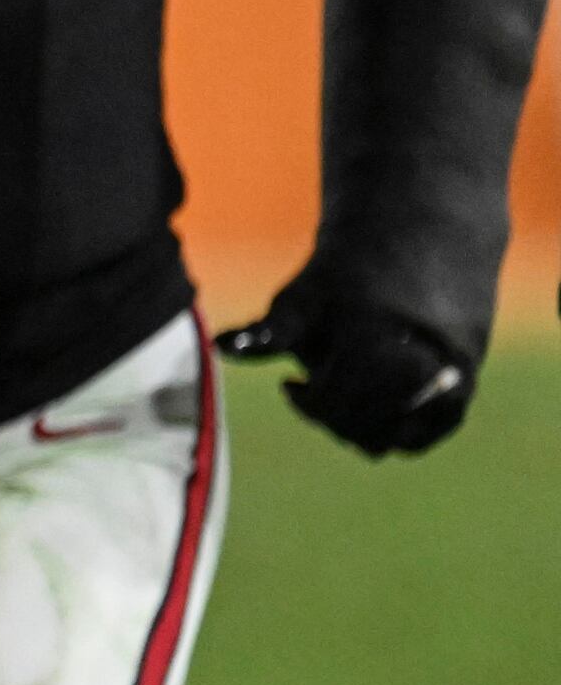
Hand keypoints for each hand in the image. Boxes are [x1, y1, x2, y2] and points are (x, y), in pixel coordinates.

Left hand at [219, 267, 473, 455]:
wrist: (421, 244)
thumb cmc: (348, 276)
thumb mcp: (304, 297)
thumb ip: (269, 332)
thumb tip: (219, 346)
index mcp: (377, 340)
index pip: (333, 405)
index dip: (305, 402)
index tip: (289, 383)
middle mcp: (422, 364)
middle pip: (361, 429)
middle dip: (330, 415)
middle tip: (317, 387)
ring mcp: (451, 379)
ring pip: (393, 440)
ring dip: (361, 428)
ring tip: (345, 394)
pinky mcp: (465, 389)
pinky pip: (423, 435)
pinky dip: (395, 430)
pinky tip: (373, 401)